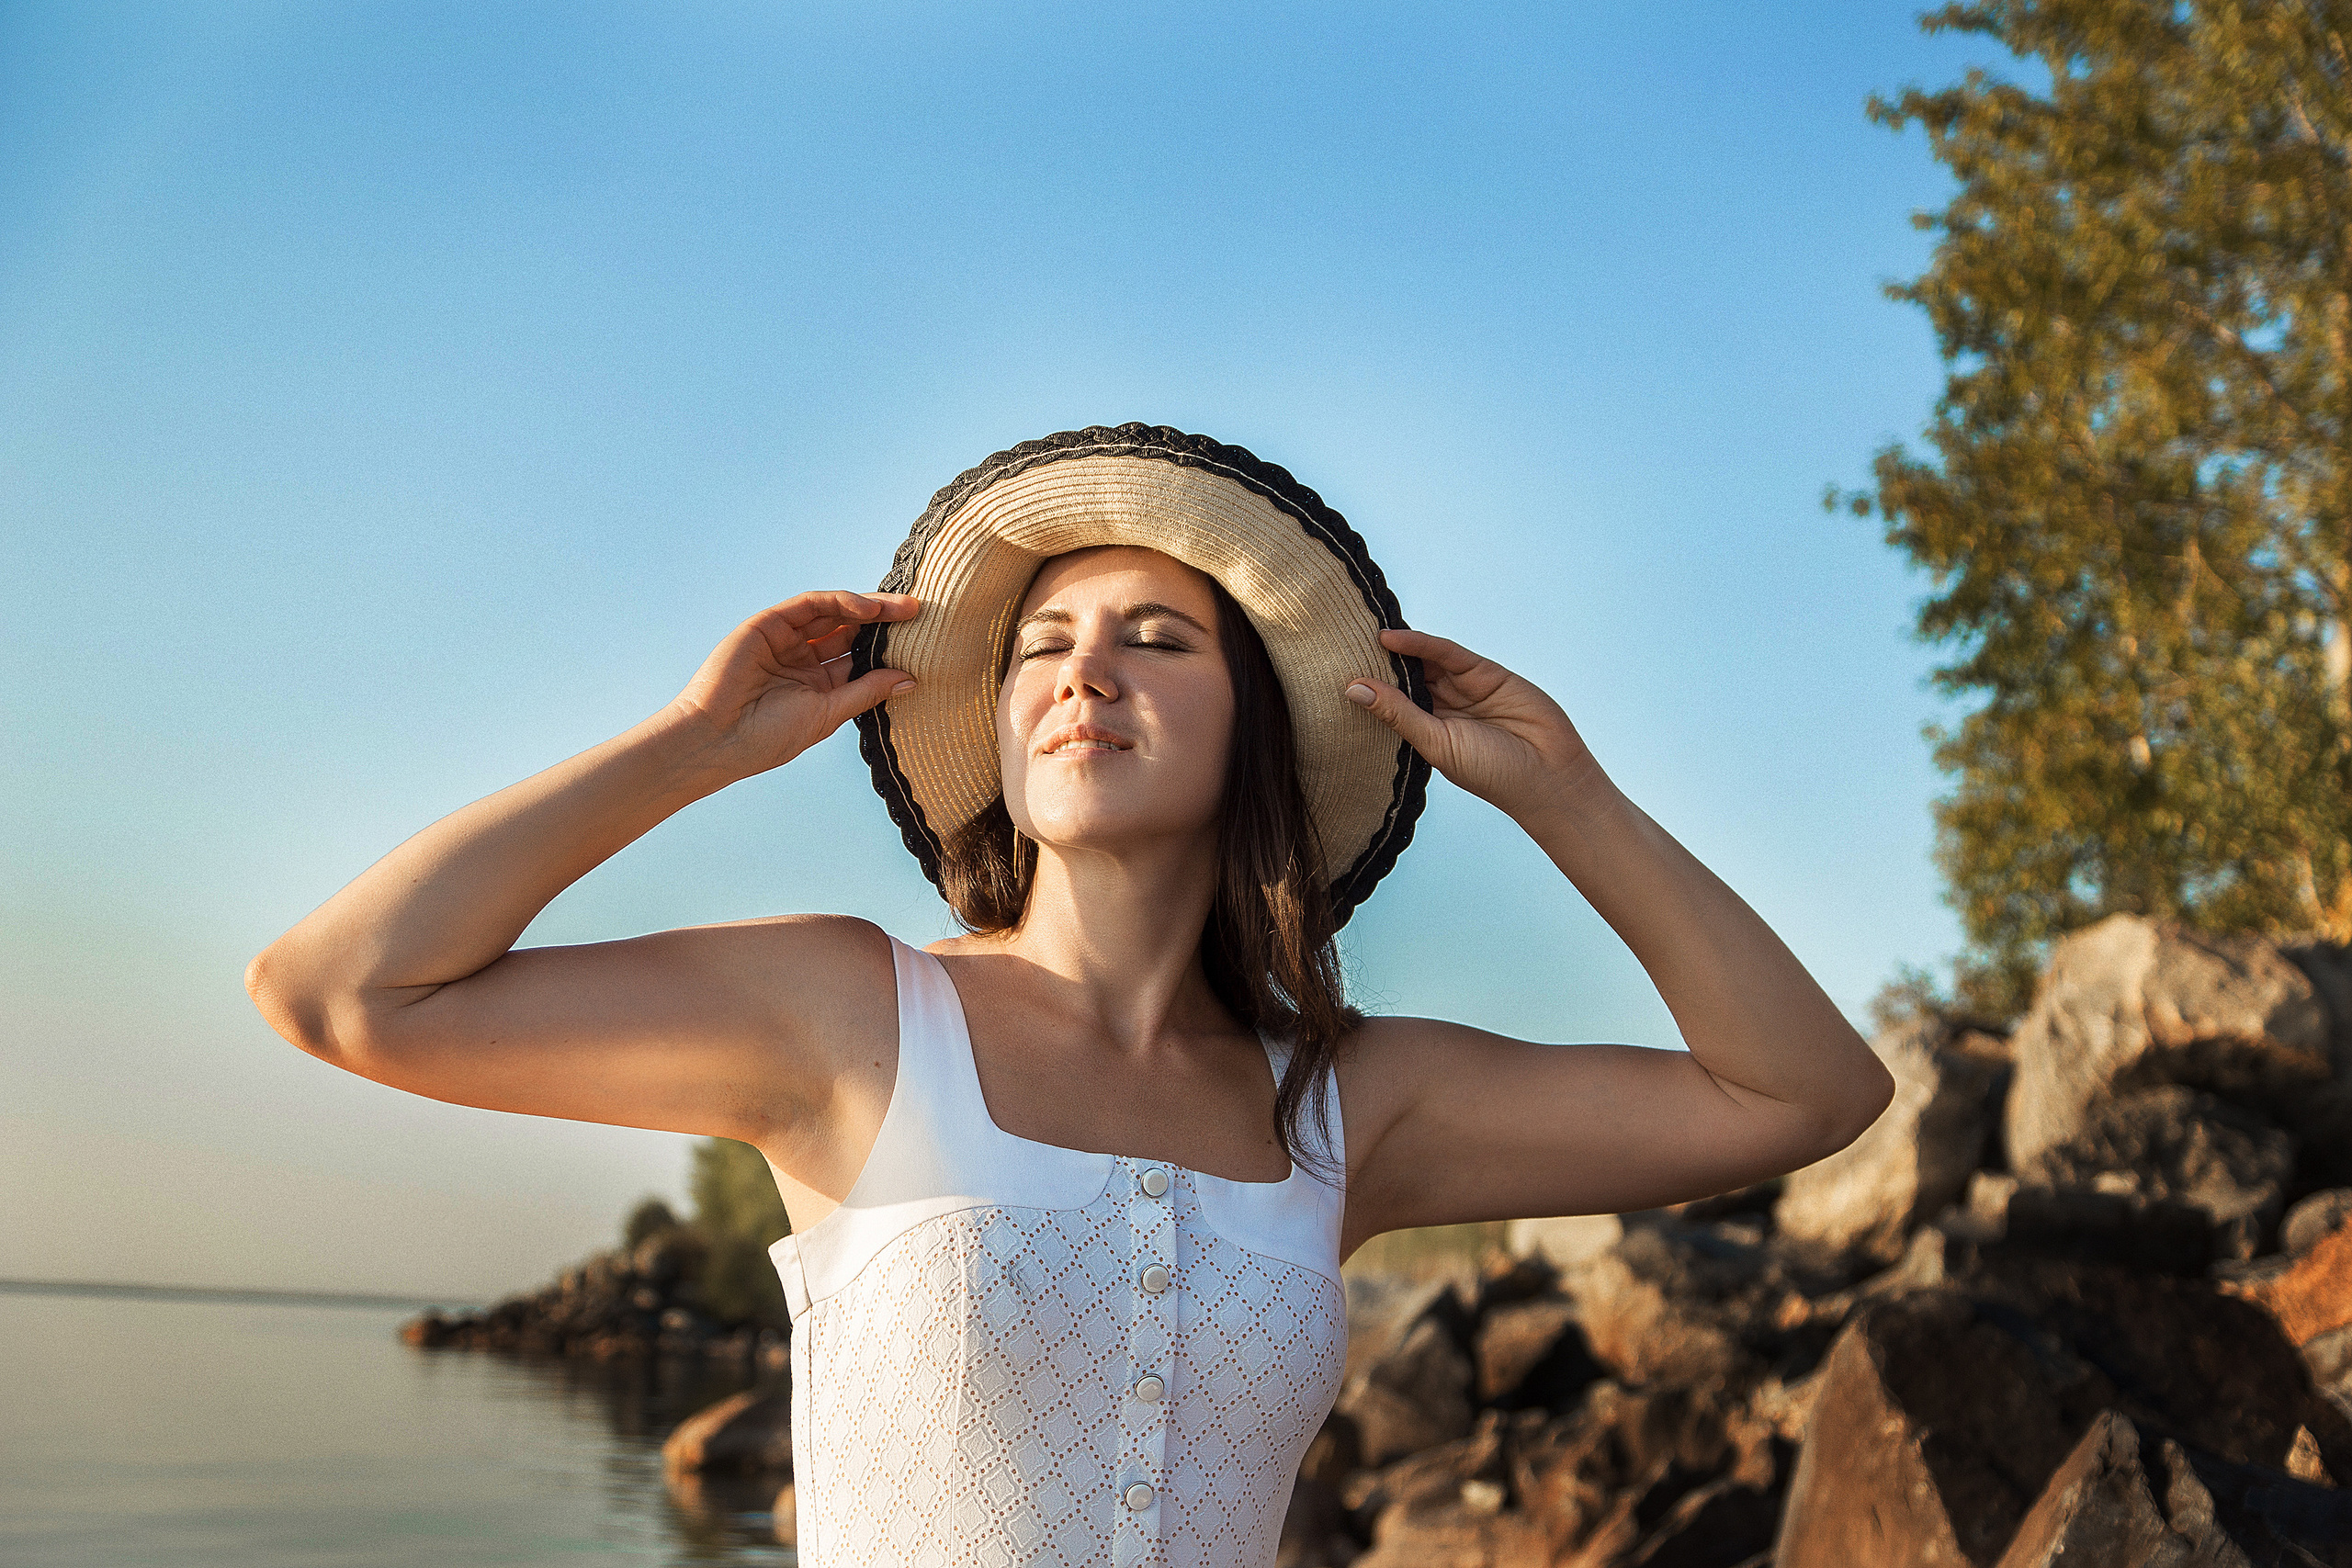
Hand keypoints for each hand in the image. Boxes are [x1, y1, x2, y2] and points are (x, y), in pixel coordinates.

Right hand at [664, 591, 919, 779]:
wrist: (717, 740)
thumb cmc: (768, 738)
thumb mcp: (828, 714)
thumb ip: (867, 691)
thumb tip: (910, 678)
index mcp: (817, 684)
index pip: (860, 656)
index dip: (889, 647)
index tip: (925, 643)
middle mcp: (803, 658)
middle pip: (851, 630)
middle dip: (885, 620)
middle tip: (920, 613)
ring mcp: (785, 639)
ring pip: (834, 613)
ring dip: (869, 607)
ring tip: (903, 608)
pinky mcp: (768, 624)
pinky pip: (810, 605)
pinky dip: (840, 602)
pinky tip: (868, 609)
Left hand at [1345, 629, 1604, 819]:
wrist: (1549, 774)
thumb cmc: (1491, 773)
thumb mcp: (1437, 744)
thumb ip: (1398, 713)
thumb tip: (1352, 688)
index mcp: (1425, 732)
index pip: (1388, 703)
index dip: (1363, 688)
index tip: (1326, 674)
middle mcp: (1441, 708)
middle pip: (1401, 677)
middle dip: (1374, 662)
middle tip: (1336, 642)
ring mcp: (1462, 688)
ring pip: (1421, 661)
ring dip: (1393, 649)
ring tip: (1357, 633)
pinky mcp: (1484, 672)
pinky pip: (1447, 653)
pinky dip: (1420, 643)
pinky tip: (1390, 638)